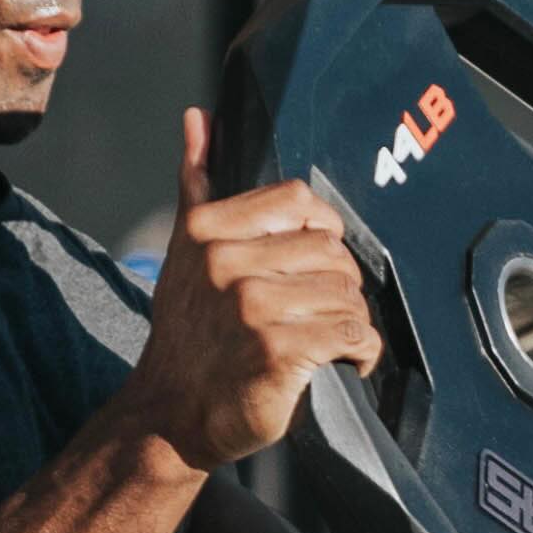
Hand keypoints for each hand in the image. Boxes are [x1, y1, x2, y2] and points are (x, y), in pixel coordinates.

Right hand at [122, 110, 384, 472]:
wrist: (172, 413)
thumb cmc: (188, 333)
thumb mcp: (183, 252)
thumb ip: (196, 182)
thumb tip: (198, 119)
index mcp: (209, 230)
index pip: (301, 202)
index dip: (322, 232)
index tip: (313, 263)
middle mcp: (228, 263)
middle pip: (332, 251)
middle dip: (338, 285)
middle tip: (320, 312)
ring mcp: (254, 307)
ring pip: (347, 294)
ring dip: (350, 323)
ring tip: (326, 340)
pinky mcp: (280, 352)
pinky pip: (353, 334)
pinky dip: (359, 352)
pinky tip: (341, 363)